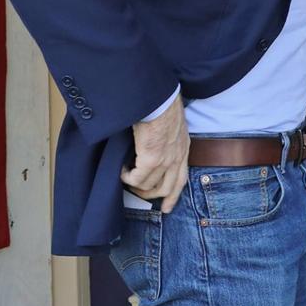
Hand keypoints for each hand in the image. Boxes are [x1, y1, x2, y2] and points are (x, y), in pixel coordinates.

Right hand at [120, 93, 189, 212]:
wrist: (157, 98)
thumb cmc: (160, 105)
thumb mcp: (170, 125)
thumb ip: (165, 138)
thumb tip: (152, 147)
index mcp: (183, 148)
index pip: (181, 179)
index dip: (173, 195)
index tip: (167, 208)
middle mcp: (178, 156)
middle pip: (167, 188)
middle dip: (151, 195)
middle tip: (136, 193)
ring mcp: (166, 159)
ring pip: (149, 186)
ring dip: (135, 186)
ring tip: (126, 178)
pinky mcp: (151, 158)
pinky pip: (136, 178)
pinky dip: (127, 178)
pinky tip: (122, 170)